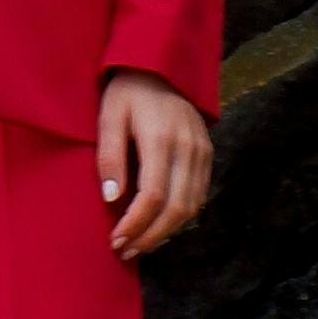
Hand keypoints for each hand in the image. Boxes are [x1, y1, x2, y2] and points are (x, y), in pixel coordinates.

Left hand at [98, 67, 211, 259]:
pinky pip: (198, 195)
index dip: (135, 225)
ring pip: (192, 207)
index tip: (116, 241)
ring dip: (166, 232)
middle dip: (150, 236)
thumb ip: (110, 156)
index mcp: (161, 139)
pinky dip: (180, 217)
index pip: (152, 196)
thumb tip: (113, 199)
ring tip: (140, 244)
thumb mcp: (110, 116)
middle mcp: (188, 149)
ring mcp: (202, 152)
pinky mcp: (208, 154)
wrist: (163, 67)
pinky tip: (158, 225)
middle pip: (177, 208)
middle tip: (126, 251)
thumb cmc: (129, 91)